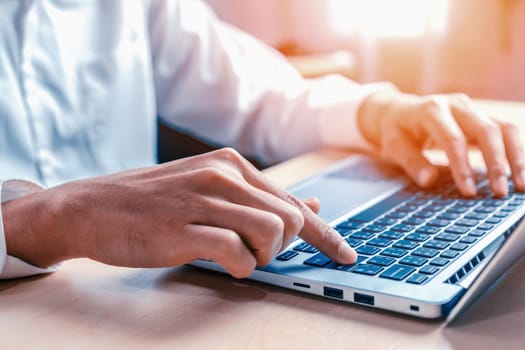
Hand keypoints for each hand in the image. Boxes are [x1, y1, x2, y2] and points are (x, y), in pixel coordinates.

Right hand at [3, 148, 355, 277]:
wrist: (92, 206)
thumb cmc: (153, 202)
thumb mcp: (209, 189)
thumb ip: (259, 198)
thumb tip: (310, 208)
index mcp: (231, 164)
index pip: (294, 202)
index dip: (326, 234)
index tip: (346, 255)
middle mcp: (223, 176)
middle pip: (290, 220)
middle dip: (283, 247)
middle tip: (254, 252)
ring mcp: (203, 201)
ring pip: (272, 234)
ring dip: (261, 256)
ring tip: (235, 256)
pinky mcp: (184, 229)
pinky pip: (237, 254)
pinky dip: (237, 267)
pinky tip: (221, 262)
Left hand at [358, 90, 524, 196]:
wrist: (399, 111)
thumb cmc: (396, 130)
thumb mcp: (394, 146)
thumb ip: (411, 162)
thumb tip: (429, 181)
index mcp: (431, 110)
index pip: (453, 139)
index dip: (462, 167)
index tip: (468, 192)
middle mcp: (456, 105)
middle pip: (486, 130)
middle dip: (496, 163)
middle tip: (499, 193)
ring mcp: (472, 109)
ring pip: (503, 128)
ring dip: (515, 158)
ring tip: (520, 187)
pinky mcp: (481, 117)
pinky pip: (506, 132)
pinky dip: (516, 152)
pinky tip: (519, 175)